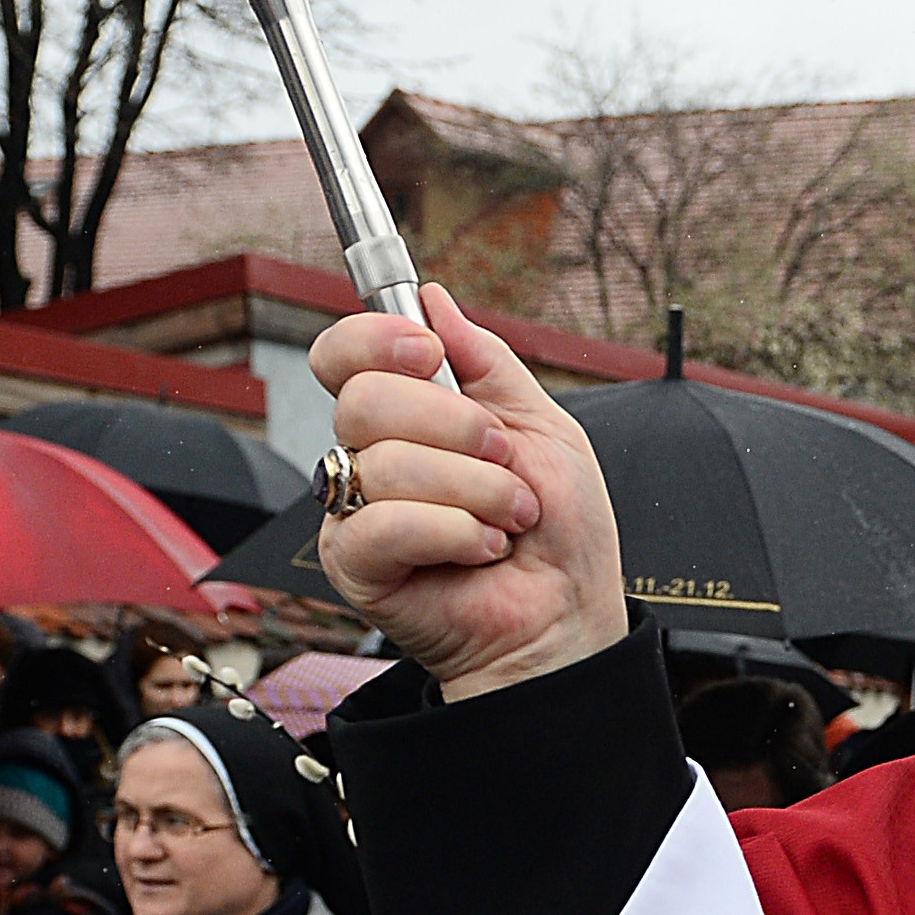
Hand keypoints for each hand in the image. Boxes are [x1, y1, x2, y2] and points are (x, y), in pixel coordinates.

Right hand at [307, 285, 627, 699]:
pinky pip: (383, 523)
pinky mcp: (354, 564)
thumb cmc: (560, 533)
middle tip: (503, 460)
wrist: (569, 617)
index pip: (345, 355)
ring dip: (476, 489)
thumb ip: (486, 360)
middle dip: (456, 426)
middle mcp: (371, 457)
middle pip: (363, 399)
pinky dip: (453, 532)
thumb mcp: (542, 425)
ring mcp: (356, 511)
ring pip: (386, 462)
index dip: (375, 339)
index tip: (429, 353)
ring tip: (509, 519)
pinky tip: (483, 548)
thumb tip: (431, 298)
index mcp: (407, 416)